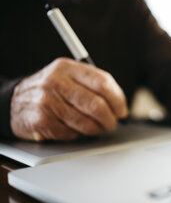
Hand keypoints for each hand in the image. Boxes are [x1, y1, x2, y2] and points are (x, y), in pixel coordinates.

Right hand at [11, 58, 127, 140]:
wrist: (15, 101)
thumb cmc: (52, 90)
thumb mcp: (69, 77)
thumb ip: (94, 84)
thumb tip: (120, 106)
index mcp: (67, 67)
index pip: (103, 83)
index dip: (118, 100)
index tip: (122, 111)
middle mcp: (56, 82)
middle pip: (96, 105)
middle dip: (110, 119)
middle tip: (112, 124)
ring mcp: (46, 101)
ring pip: (86, 122)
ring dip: (96, 130)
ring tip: (97, 128)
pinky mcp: (41, 120)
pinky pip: (71, 134)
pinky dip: (77, 135)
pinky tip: (74, 129)